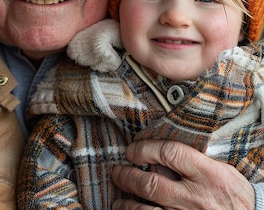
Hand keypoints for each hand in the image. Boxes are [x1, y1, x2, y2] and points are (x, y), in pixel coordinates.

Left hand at [111, 139, 254, 209]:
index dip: (144, 148)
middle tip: (117, 171)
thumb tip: (163, 148)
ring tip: (118, 197)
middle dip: (127, 175)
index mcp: (208, 174)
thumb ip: (196, 160)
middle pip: (150, 183)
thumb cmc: (235, 195)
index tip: (133, 149)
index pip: (169, 153)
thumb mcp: (223, 171)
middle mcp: (196, 196)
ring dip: (125, 203)